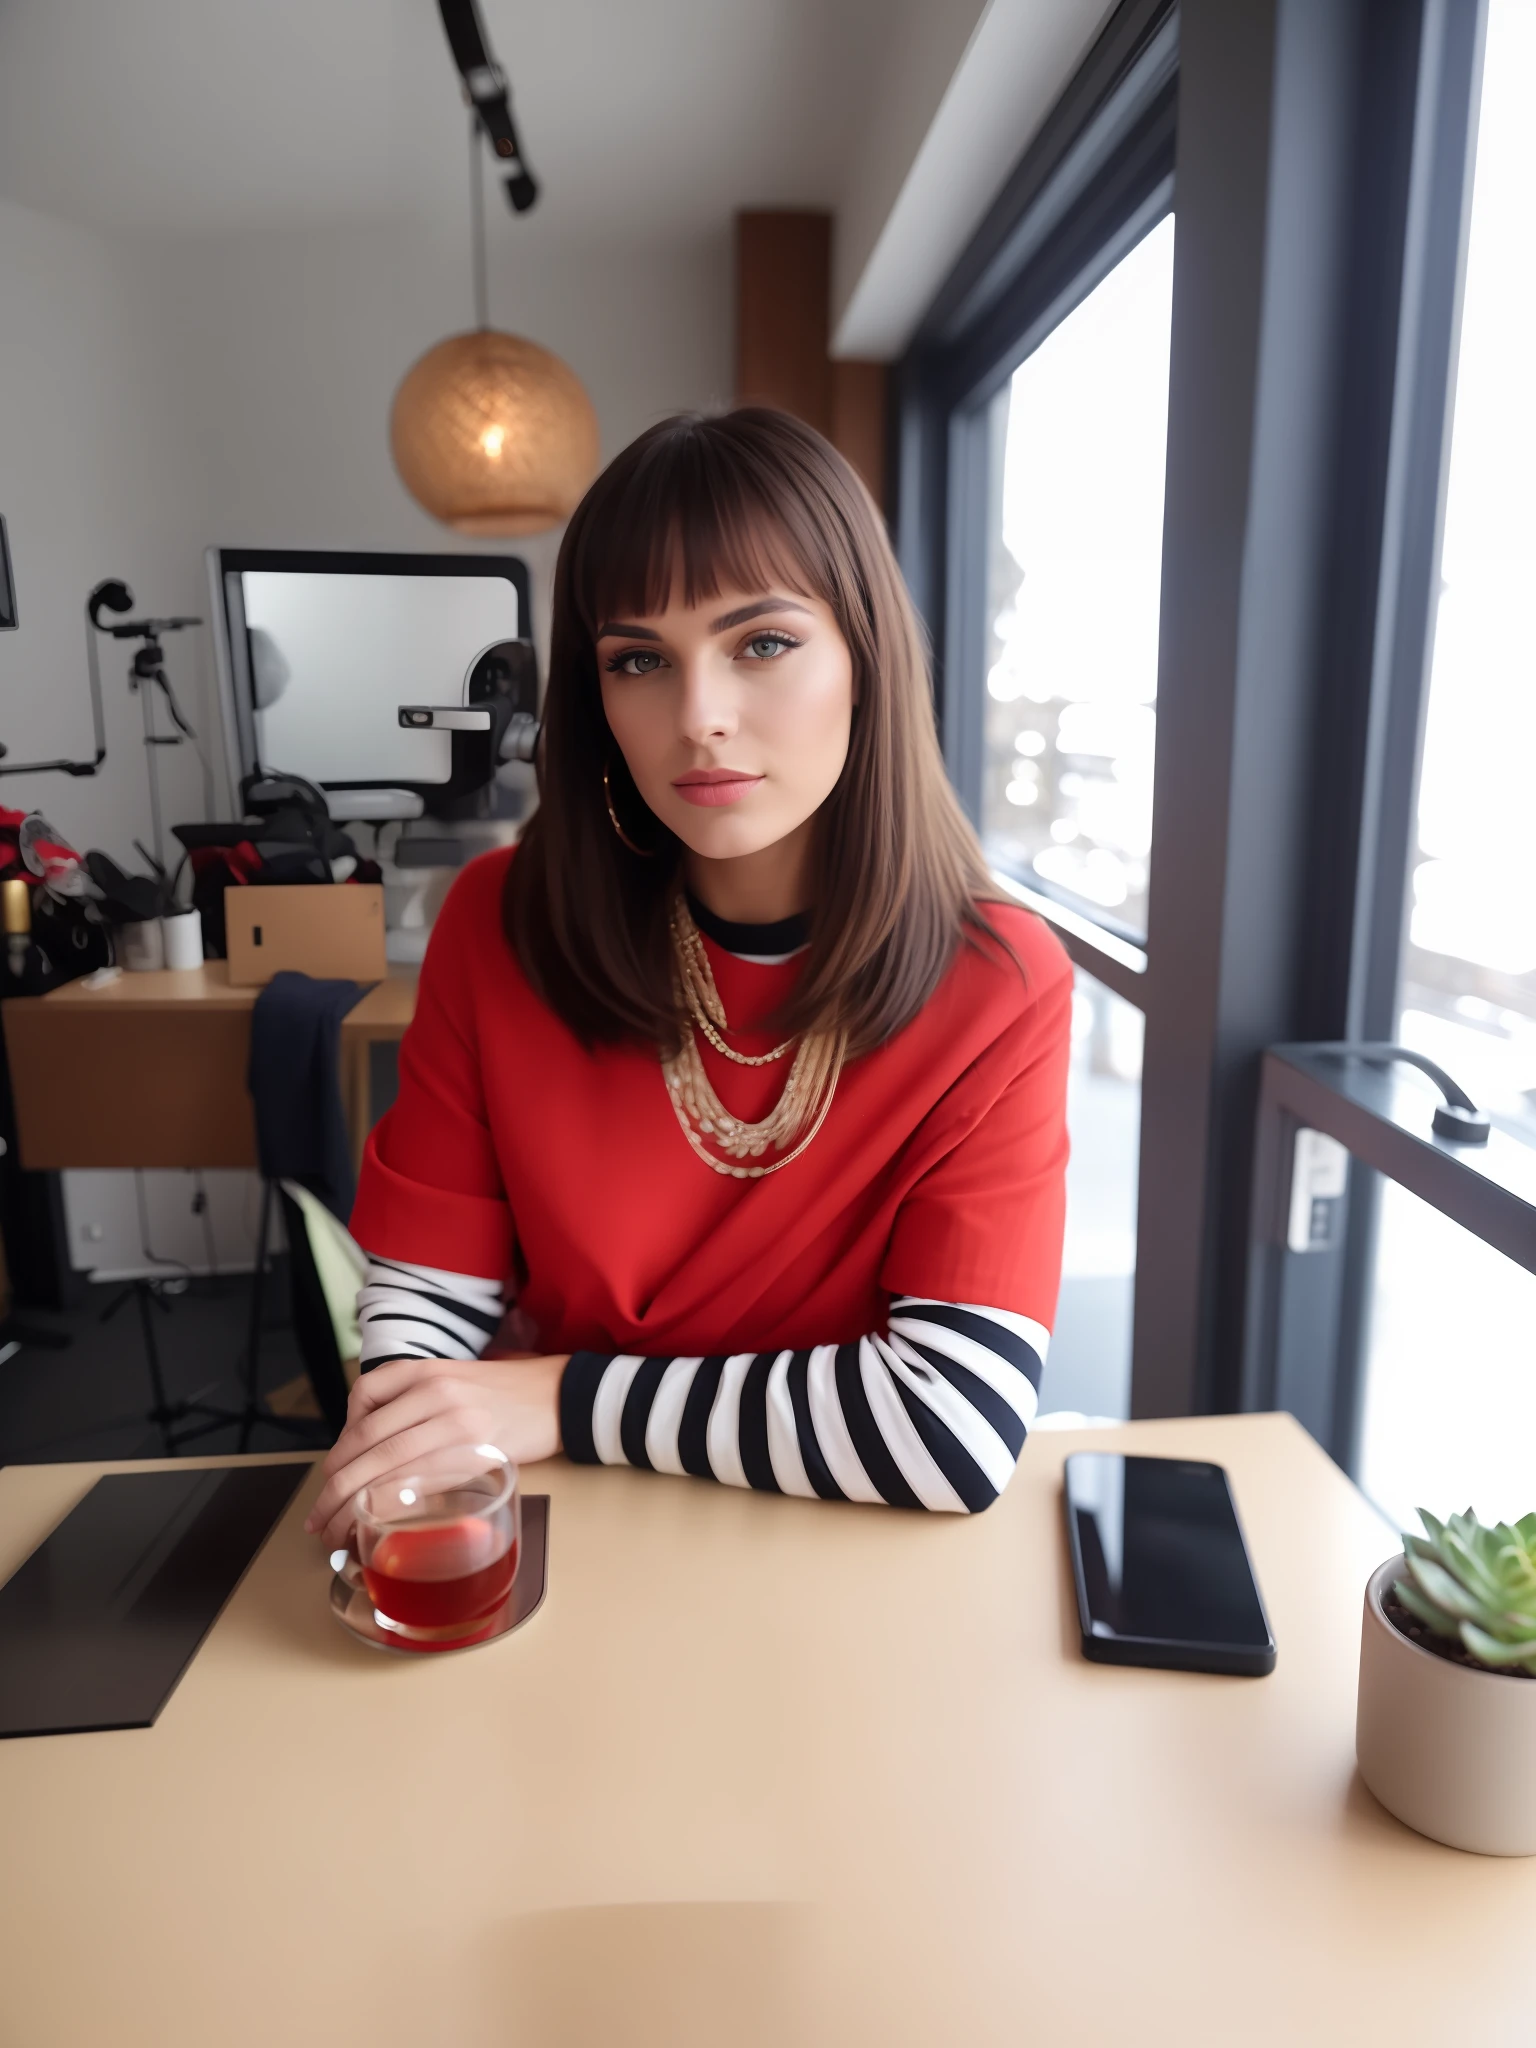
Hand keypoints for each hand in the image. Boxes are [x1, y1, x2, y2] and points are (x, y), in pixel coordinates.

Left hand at [304, 1353, 566, 1547]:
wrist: (559, 1397)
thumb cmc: (505, 1394)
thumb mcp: (453, 1378)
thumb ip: (412, 1403)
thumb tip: (368, 1449)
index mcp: (426, 1370)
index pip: (362, 1400)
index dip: (338, 1444)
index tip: (329, 1475)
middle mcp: (436, 1393)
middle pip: (366, 1442)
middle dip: (332, 1487)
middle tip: (317, 1520)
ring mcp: (456, 1424)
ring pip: (385, 1467)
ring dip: (350, 1506)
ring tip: (335, 1532)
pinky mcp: (475, 1456)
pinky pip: (418, 1484)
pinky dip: (388, 1508)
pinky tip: (375, 1524)